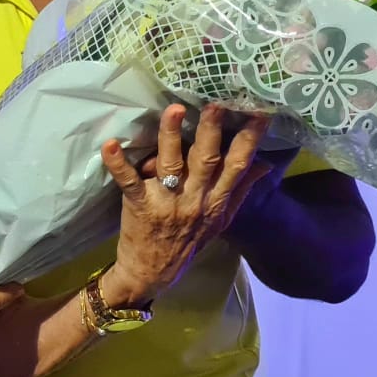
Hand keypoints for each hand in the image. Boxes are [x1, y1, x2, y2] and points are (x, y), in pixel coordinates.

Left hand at [102, 104, 272, 304]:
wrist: (152, 273)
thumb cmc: (187, 241)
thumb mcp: (221, 220)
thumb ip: (241, 190)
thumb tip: (265, 163)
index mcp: (216, 201)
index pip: (237, 166)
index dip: (249, 140)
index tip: (259, 113)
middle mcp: (195, 199)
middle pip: (207, 160)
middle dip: (211, 131)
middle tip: (216, 103)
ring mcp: (166, 202)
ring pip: (172, 164)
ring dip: (172, 136)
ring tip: (173, 110)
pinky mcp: (139, 205)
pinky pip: (129, 181)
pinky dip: (118, 163)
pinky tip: (110, 145)